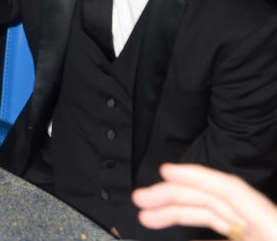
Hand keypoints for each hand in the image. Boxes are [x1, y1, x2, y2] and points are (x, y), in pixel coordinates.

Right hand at [133, 163, 276, 240]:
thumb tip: (186, 239)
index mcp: (271, 223)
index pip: (229, 188)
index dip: (194, 176)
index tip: (165, 171)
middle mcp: (263, 225)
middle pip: (213, 201)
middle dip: (174, 197)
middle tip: (142, 198)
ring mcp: (257, 236)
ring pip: (213, 217)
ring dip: (177, 215)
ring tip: (147, 217)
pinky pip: (221, 234)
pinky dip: (196, 234)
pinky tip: (178, 237)